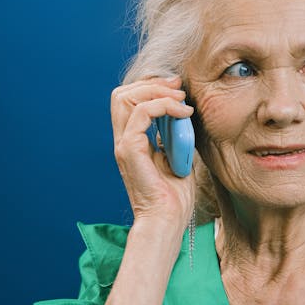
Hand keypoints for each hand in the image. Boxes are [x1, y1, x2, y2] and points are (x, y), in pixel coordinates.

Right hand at [110, 74, 195, 225]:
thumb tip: (183, 117)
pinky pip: (141, 113)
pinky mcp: (129, 150)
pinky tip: (183, 114)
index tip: (177, 89)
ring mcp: (124, 145)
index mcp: (132, 142)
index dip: (150, 88)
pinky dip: (164, 106)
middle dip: (151, 84)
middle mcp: (123, 141)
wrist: (168, 220)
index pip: (129, 101)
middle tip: (178, 88)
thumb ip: (175, 137)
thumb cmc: (175, 198)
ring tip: (181, 101)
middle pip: (121, 94)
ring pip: (125, 97)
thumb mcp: (178, 158)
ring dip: (156, 92)